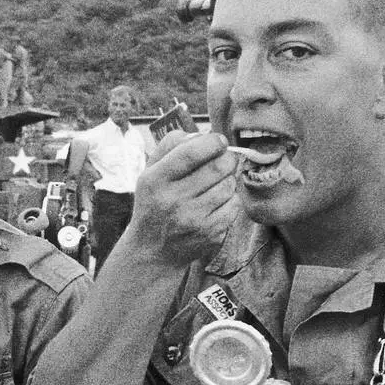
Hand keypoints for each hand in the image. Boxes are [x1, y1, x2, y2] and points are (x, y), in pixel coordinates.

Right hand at [128, 131, 236, 266]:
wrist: (153, 250)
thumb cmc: (155, 202)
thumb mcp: (150, 172)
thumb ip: (171, 146)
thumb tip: (204, 133)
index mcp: (155, 180)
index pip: (190, 153)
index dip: (212, 142)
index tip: (219, 140)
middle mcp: (173, 201)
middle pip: (217, 167)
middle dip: (227, 158)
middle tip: (224, 158)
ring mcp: (193, 220)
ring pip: (228, 185)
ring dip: (228, 179)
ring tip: (216, 183)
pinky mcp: (210, 234)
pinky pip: (234, 205)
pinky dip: (230, 199)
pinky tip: (217, 201)